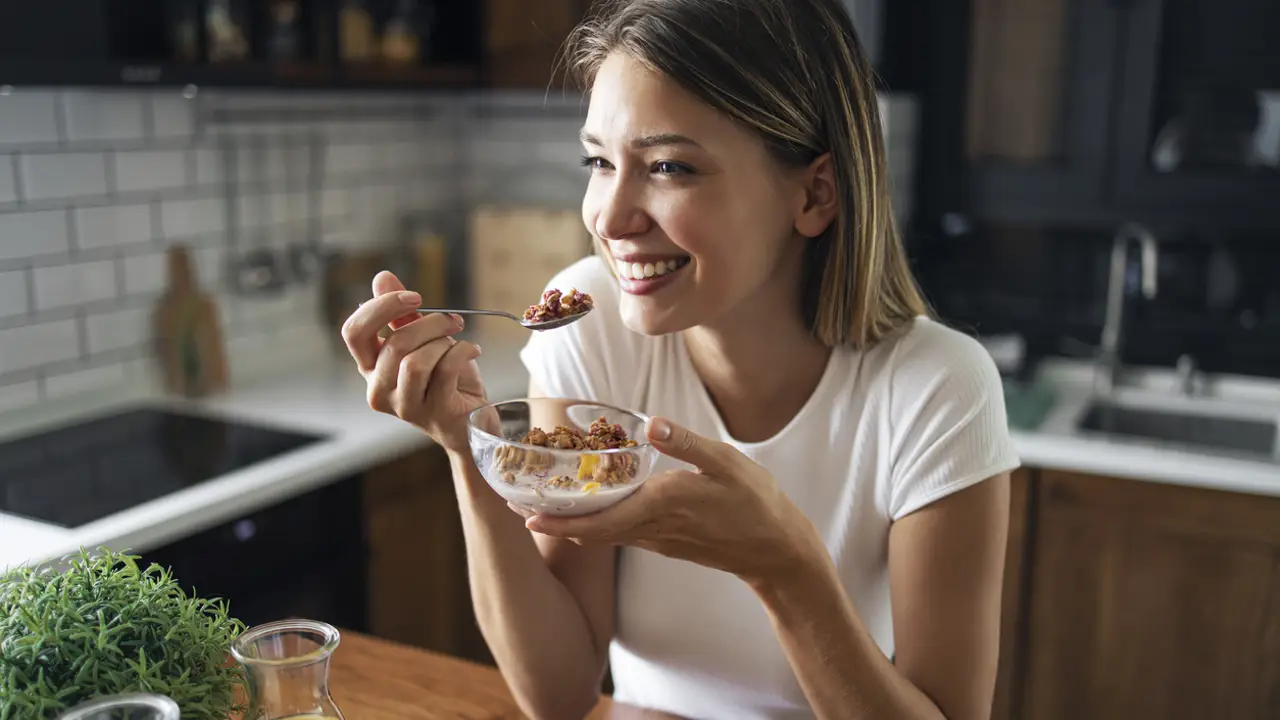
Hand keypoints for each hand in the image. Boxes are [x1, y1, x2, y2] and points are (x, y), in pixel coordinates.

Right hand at [341, 270, 487, 452]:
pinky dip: (463, 352)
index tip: (414, 297)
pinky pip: (444, 371)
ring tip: (458, 342)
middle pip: (393, 343)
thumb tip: (382, 277)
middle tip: (452, 321)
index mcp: (371, 368)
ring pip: (415, 361)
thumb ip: (400, 313)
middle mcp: (380, 390)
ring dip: (443, 342)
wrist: (472, 422)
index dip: (381, 307)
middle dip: (429, 323)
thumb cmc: (446, 381)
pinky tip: (473, 351)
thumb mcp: (424, 341)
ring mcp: (405, 406)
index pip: (354, 333)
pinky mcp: (434, 413)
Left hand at [511, 417, 823, 585]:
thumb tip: (651, 423)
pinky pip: (619, 534)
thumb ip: (687, 444)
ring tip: (536, 507)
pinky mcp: (664, 542)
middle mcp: (652, 527)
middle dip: (552, 522)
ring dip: (568, 524)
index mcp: (662, 505)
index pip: (600, 518)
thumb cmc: (754, 503)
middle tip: (512, 509)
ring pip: (603, 534)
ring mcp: (657, 539)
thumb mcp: (726, 464)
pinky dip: (594, 524)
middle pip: (590, 530)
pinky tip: (585, 509)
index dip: (561, 520)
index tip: (525, 516)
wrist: (776, 551)